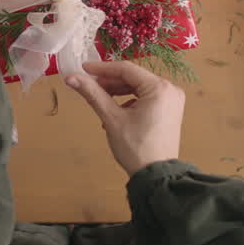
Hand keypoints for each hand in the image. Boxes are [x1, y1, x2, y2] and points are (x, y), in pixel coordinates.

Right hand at [65, 60, 184, 175]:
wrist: (155, 176)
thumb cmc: (135, 147)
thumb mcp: (112, 118)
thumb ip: (92, 94)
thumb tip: (71, 78)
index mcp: (160, 88)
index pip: (127, 69)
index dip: (102, 68)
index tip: (83, 69)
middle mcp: (170, 89)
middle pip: (134, 78)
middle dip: (110, 81)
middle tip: (88, 85)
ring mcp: (172, 100)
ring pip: (139, 88)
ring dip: (118, 91)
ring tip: (99, 99)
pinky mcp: (170, 110)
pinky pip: (146, 98)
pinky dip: (130, 101)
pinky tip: (115, 112)